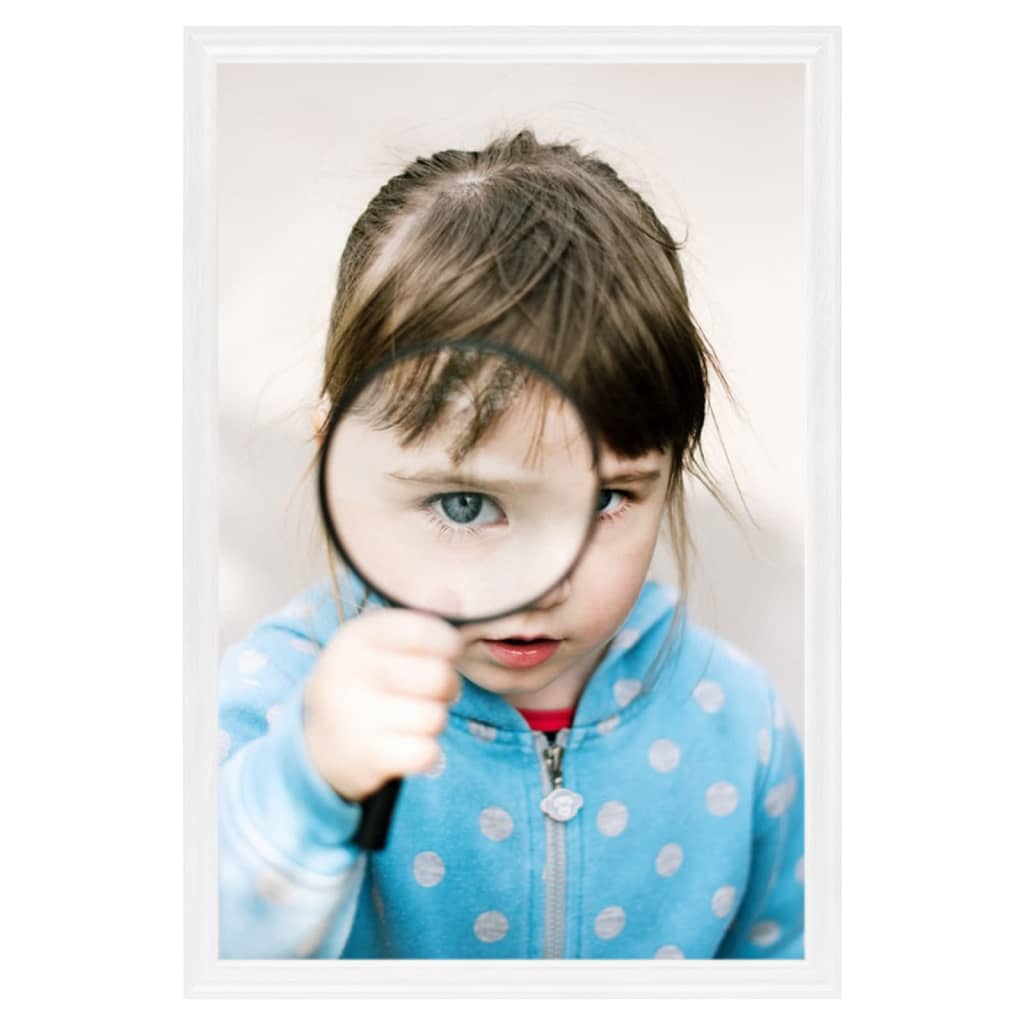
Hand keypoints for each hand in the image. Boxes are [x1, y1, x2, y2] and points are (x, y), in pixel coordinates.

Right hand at [302, 608, 462, 802]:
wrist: (317, 742)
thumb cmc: (364, 682)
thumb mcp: (380, 642)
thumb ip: (419, 617)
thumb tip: (453, 596)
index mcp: (356, 636)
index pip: (425, 630)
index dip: (450, 643)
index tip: (448, 652)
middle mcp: (350, 671)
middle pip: (439, 676)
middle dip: (447, 687)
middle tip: (431, 691)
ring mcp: (353, 715)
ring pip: (435, 717)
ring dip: (434, 721)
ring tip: (413, 717)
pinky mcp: (364, 756)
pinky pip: (427, 753)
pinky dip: (426, 753)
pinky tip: (407, 745)